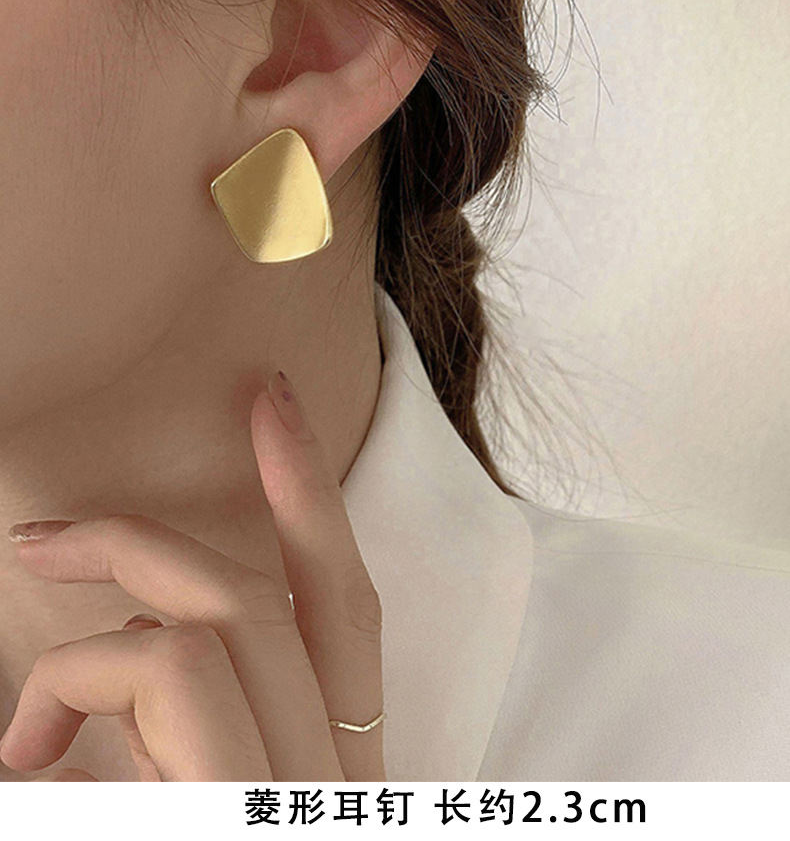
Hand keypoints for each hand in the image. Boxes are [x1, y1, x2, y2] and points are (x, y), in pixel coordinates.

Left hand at [0, 371, 384, 781]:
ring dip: (82, 662)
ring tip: (24, 740)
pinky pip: (167, 675)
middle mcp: (336, 774)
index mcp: (338, 766)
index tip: (272, 397)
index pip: (349, 608)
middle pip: (260, 598)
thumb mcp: (208, 809)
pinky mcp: (240, 809)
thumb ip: (188, 731)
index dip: (312, 492)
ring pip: (206, 629)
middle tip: (38, 541)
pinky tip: (33, 763)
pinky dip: (74, 690)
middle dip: (135, 545)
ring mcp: (299, 794)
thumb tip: (145, 633)